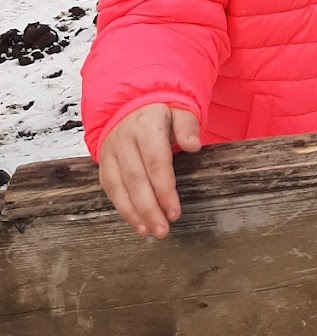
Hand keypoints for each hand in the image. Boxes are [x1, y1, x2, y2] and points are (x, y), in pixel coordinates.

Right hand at [98, 104, 200, 238]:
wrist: (130, 104)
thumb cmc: (161, 112)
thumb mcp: (179, 110)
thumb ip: (187, 127)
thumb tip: (194, 145)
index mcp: (146, 125)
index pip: (156, 162)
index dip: (164, 189)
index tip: (174, 212)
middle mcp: (124, 139)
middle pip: (136, 179)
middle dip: (149, 208)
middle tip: (163, 230)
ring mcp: (110, 152)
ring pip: (119, 187)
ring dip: (133, 213)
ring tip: (149, 232)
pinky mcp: (103, 162)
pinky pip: (110, 188)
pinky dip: (122, 208)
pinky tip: (136, 223)